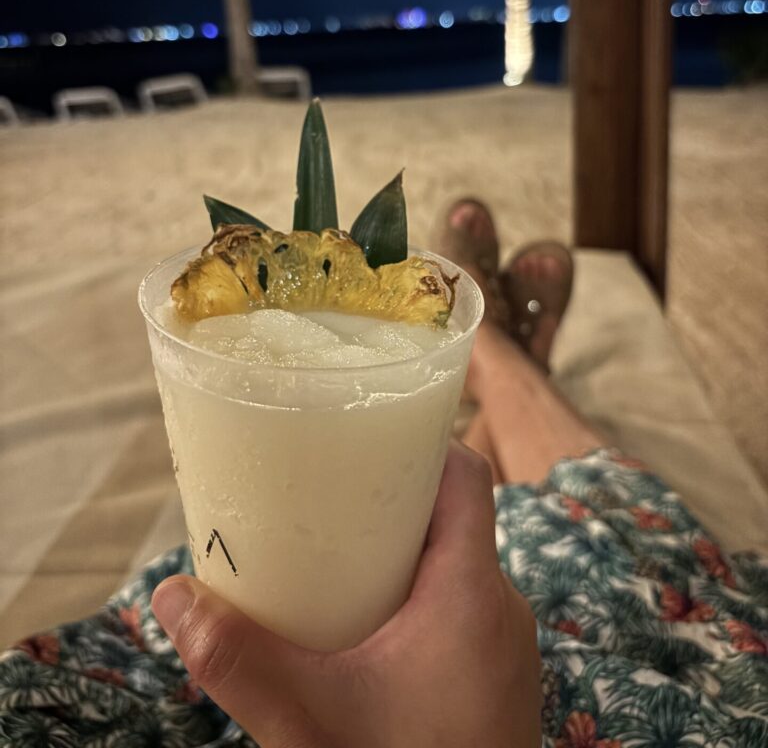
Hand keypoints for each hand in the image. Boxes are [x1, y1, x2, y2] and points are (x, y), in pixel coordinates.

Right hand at [152, 441, 540, 746]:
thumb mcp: (306, 722)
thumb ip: (237, 659)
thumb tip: (170, 597)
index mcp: (471, 592)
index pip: (467, 475)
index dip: (422, 441)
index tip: (365, 436)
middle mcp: (502, 609)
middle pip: (453, 517)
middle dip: (391, 499)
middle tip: (326, 498)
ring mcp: (505, 648)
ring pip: (456, 566)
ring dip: (401, 553)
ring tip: (335, 557)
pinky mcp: (497, 682)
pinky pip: (461, 610)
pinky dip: (417, 598)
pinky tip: (365, 628)